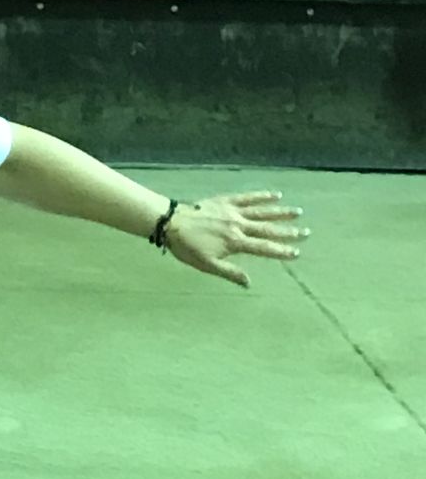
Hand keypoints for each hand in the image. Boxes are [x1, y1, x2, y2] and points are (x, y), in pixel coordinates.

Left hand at [165, 191, 309, 288]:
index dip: (281, 251)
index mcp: (236, 243)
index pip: (264, 248)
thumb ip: (230, 273)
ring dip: (281, 212)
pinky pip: (248, 197)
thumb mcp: (207, 265)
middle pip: (268, 229)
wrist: (172, 223)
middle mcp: (239, 225)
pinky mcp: (226, 201)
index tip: (296, 252)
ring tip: (298, 212)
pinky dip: (262, 196)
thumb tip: (248, 283)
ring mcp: (233, 211)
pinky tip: (275, 195)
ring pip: (262, 211)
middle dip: (288, 231)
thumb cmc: (187, 247)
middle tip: (306, 232)